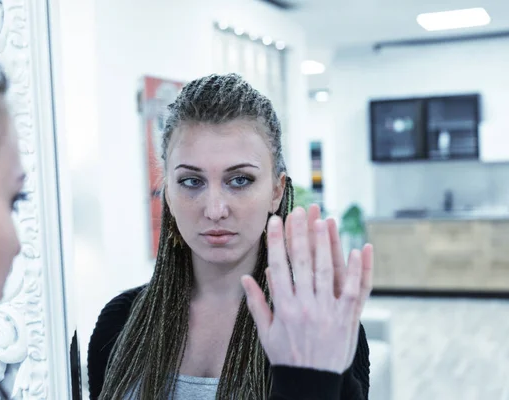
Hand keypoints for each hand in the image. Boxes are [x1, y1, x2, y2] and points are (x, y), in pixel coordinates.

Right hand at [241, 206, 372, 372]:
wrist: (311, 383)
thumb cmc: (287, 357)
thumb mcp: (266, 333)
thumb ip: (256, 303)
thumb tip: (245, 278)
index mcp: (284, 307)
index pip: (278, 266)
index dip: (276, 241)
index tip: (275, 221)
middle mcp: (305, 306)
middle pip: (303, 263)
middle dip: (300, 233)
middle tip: (300, 210)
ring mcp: (327, 311)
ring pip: (327, 271)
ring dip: (326, 244)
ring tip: (323, 221)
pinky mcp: (347, 318)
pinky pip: (353, 290)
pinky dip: (357, 270)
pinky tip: (357, 250)